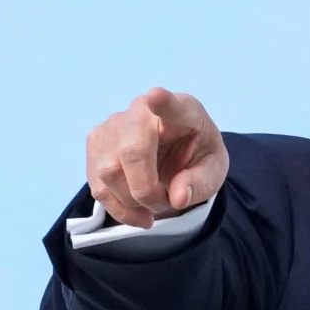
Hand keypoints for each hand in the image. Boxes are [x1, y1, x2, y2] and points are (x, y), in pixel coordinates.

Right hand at [85, 87, 228, 227]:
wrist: (177, 153)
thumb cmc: (197, 156)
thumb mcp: (213, 172)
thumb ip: (200, 183)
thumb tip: (178, 197)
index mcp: (183, 111)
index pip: (171, 105)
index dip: (163, 103)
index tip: (156, 96)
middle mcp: (142, 111)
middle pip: (131, 150)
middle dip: (146, 190)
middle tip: (165, 204)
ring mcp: (113, 125)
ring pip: (109, 171)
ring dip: (132, 202)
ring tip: (154, 206)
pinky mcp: (96, 144)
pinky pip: (99, 185)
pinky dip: (119, 208)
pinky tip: (138, 214)